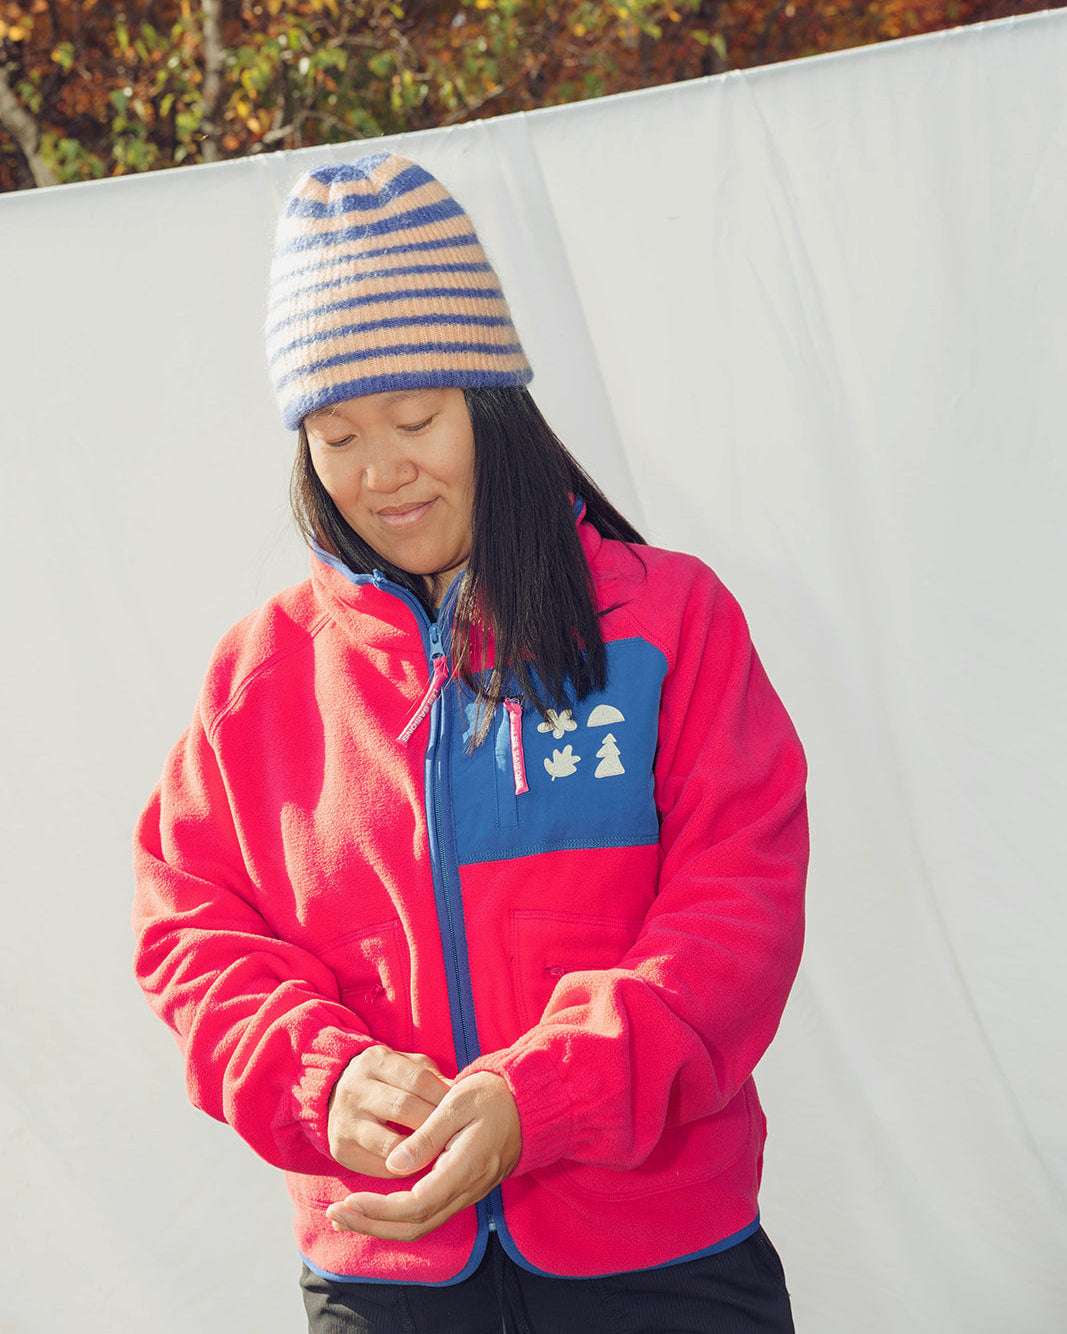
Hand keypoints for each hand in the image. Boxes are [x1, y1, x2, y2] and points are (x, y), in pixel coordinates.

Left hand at [326, 1071, 520, 1239]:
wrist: (528, 1104)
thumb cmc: (492, 1096)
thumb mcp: (457, 1103)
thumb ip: (426, 1136)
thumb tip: (394, 1164)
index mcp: (464, 1169)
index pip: (416, 1206)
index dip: (379, 1209)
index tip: (349, 1200)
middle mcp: (466, 1190)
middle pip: (414, 1226)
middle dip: (372, 1225)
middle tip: (335, 1216)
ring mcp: (466, 1194)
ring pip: (420, 1225)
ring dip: (381, 1224)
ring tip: (346, 1216)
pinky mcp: (462, 1190)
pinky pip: (427, 1213)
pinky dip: (397, 1216)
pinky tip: (375, 1207)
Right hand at [327, 1045, 452, 1177]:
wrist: (334, 1094)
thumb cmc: (384, 1079)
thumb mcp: (404, 1065)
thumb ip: (430, 1076)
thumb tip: (458, 1094)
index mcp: (375, 1061)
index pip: (418, 1079)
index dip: (444, 1097)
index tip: (462, 1111)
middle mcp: (355, 1089)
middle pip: (404, 1109)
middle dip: (434, 1124)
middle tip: (457, 1136)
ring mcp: (345, 1120)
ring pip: (391, 1143)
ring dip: (420, 1152)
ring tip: (441, 1155)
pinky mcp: (341, 1149)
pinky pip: (378, 1166)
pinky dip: (403, 1169)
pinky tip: (420, 1166)